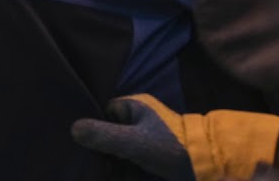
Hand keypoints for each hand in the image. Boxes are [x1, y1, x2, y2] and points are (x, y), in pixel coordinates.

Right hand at [71, 94, 196, 180]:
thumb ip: (104, 135)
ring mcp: (146, 135)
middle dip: (98, 143)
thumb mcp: (134, 141)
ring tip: (90, 167)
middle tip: (81, 157)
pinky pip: (128, 156)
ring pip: (118, 144)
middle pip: (109, 129)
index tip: (76, 139)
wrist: (205, 164)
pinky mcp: (151, 152)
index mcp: (135, 105)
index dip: (90, 123)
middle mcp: (140, 117)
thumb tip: (73, 128)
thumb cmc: (169, 147)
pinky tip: (108, 173)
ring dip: (108, 157)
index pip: (104, 110)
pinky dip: (119, 164)